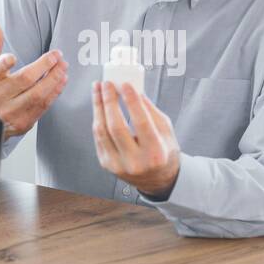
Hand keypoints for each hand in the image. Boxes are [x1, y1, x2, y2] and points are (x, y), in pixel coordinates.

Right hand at [0, 19, 67, 139]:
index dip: (2, 64)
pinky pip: (42, 106)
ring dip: (54, 80)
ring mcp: (9, 112)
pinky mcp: (22, 123)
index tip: (12, 57)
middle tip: (58, 56)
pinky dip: (54, 93)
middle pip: (24, 80)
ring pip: (37, 95)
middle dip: (44, 66)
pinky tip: (61, 81)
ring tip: (63, 67)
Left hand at [91, 81, 180, 198]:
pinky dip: (98, 118)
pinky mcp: (107, 164)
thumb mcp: (165, 131)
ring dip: (98, 107)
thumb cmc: (163, 151)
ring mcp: (118, 165)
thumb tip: (134, 90)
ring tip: (98, 89)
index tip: (125, 84)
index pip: (141, 122)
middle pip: (116, 126)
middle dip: (109, 101)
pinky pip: (98, 137)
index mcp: (155, 154)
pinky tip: (98, 105)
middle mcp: (135, 162)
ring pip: (102, 131)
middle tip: (107, 84)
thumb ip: (150, 111)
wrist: (157, 180)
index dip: (131, 101)